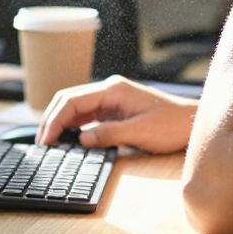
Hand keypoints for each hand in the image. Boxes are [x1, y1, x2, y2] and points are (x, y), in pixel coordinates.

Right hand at [36, 75, 196, 152]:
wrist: (191, 123)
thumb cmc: (170, 125)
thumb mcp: (140, 132)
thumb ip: (108, 134)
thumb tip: (81, 139)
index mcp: (113, 90)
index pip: (72, 100)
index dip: (54, 120)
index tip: (46, 140)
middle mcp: (109, 90)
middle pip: (69, 100)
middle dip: (51, 120)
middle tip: (42, 143)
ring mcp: (111, 98)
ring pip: (75, 107)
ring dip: (60, 122)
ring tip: (49, 143)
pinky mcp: (114, 109)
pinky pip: (87, 114)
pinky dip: (73, 125)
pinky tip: (67, 139)